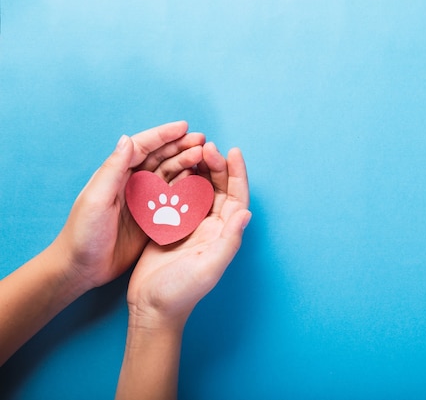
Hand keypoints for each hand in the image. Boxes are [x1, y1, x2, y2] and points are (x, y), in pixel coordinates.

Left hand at [54, 121, 205, 290]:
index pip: (142, 147)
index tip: (184, 127)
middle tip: (202, 141)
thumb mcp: (96, 199)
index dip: (163, 135)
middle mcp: (131, 183)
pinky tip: (200, 182)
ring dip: (187, 164)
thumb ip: (112, 169)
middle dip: (181, 146)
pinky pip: (173, 197)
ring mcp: (143, 200)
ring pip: (169, 174)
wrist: (82, 268)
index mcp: (116, 174)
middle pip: (160, 158)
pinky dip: (187, 187)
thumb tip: (127, 139)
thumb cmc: (83, 234)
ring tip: (205, 157)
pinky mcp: (152, 217)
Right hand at [126, 143, 250, 328]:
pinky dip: (179, 180)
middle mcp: (211, 227)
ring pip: (201, 189)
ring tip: (194, 150)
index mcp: (223, 234)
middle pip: (220, 189)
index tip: (233, 151)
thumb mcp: (209, 267)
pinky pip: (179, 197)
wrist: (151, 307)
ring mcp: (191, 226)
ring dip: (200, 169)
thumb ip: (229, 241)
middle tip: (208, 146)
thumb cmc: (181, 291)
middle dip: (217, 166)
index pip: (237, 198)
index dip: (238, 174)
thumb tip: (246, 214)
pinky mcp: (171, 226)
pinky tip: (173, 166)